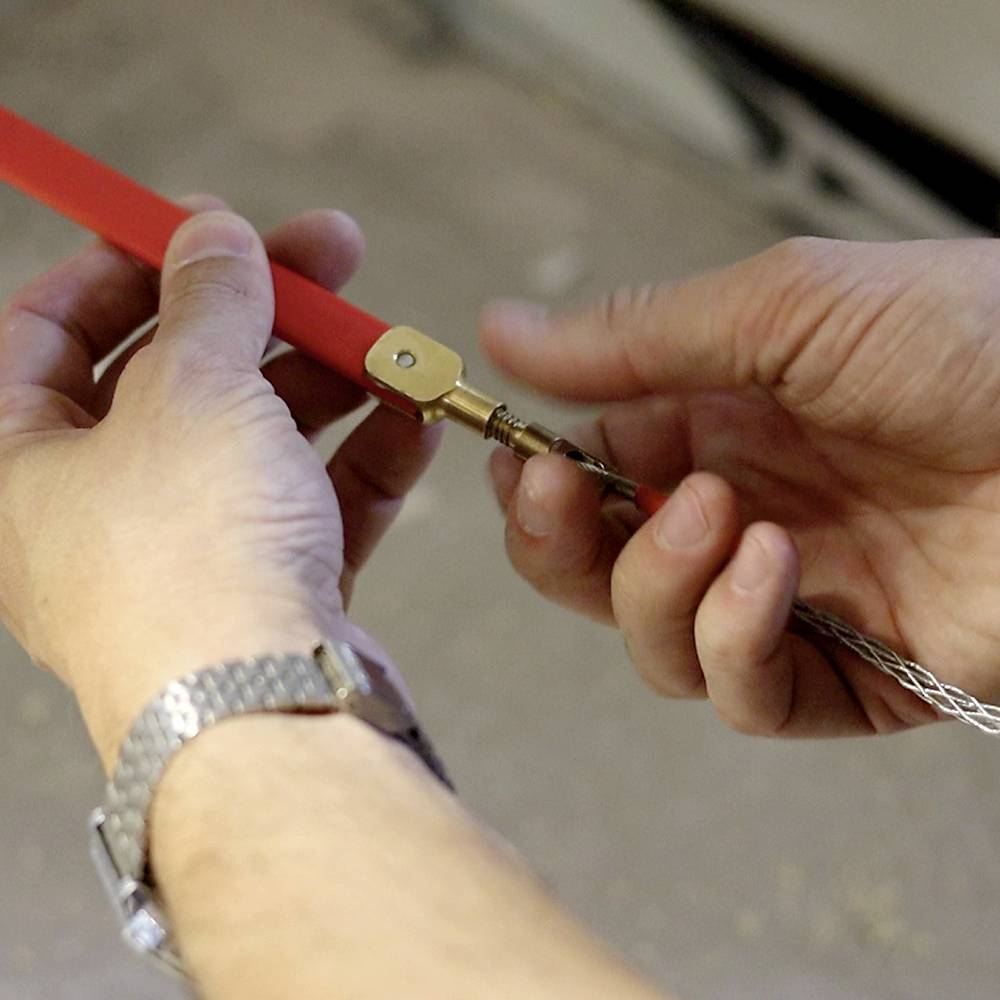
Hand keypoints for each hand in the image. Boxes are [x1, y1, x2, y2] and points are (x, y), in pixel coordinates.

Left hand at [0, 202, 438, 764]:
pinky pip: (312, 503)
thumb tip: (212, 233)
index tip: (198, 223)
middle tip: (331, 254)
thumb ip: (208, 298)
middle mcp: (98, 512)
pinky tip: (414, 415)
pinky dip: (363, 457)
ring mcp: (191, 554)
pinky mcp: (268, 591)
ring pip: (260, 439)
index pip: (48, 332)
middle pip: (179, 376)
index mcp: (20, 464)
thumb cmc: (187, 558)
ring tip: (391, 344)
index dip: (124, 264)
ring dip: (330, 383)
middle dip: (263, 311)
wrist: (262, 710)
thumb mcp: (192, 388)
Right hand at [481, 237, 999, 736]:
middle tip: (562, 498)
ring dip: (655, 584)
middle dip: (558, 545)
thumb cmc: (972, 339)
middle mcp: (737, 517)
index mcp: (713, 426)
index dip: (534, 479)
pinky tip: (778, 573)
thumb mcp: (787, 305)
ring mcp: (787, 601)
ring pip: (653, 641)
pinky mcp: (847, 675)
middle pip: (593, 572)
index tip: (515, 460)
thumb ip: (634, 335)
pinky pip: (743, 695)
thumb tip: (498, 331)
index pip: (583, 474)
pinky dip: (734, 640)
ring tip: (719, 515)